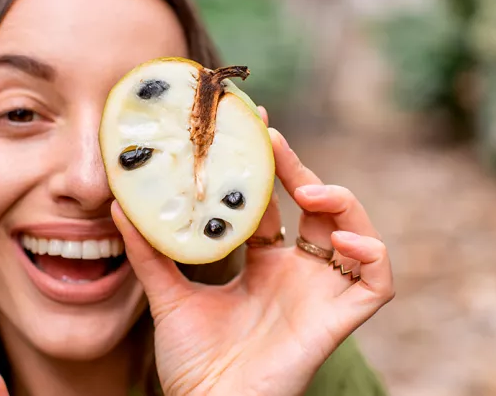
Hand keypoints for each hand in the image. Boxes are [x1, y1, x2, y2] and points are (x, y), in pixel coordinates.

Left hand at [111, 107, 394, 395]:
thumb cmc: (193, 365)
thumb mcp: (168, 297)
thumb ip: (149, 252)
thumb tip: (118, 204)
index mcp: (263, 267)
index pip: (273, 206)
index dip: (267, 169)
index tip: (252, 130)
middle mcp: (296, 275)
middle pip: (314, 209)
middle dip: (299, 171)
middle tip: (272, 141)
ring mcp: (320, 295)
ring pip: (355, 234)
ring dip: (341, 203)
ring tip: (308, 190)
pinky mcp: (338, 319)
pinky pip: (377, 282)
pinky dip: (371, 253)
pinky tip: (343, 236)